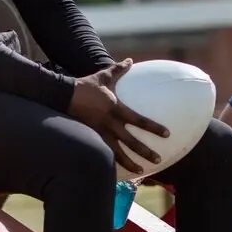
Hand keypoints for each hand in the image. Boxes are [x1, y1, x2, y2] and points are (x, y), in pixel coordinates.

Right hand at [67, 60, 169, 174]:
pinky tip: (119, 170)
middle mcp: (110, 123)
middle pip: (131, 141)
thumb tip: (130, 60)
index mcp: (116, 108)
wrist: (64, 96)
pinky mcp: (91, 137)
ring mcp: (100, 132)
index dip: (153, 127)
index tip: (167, 134)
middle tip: (158, 159)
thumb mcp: (104, 76)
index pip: (139, 120)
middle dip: (145, 151)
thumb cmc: (86, 86)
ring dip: (130, 163)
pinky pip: (104, 152)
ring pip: (117, 152)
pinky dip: (112, 162)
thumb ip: (119, 69)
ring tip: (141, 171)